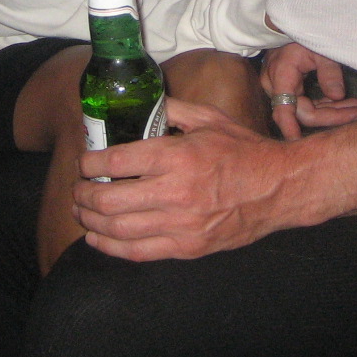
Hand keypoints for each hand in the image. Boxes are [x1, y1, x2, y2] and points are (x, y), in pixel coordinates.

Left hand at [74, 99, 297, 260]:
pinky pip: (137, 252)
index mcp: (177, 156)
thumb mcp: (209, 119)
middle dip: (83, 195)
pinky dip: (110, 247)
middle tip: (78, 189)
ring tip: (82, 212)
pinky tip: (97, 238)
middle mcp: (175, 192)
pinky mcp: (187, 248)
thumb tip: (140, 104)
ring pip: (118, 230)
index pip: (117, 162)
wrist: (278, 188)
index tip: (84, 162)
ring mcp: (180, 225)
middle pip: (109, 200)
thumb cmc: (244, 150)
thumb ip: (171, 110)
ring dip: (90, 222)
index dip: (90, 163)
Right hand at [261, 41, 356, 140]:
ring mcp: (281, 88)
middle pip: (303, 112)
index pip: (285, 108)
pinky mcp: (289, 88)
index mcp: (281, 75)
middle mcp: (276, 86)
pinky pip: (307, 103)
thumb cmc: (304, 33)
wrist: (289, 23)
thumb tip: (337, 96)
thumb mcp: (320, 49)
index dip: (290, 127)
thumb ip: (329, 73)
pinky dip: (326, 104)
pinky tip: (345, 103)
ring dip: (332, 111)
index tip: (297, 142)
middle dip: (332, 115)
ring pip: (307, 109)